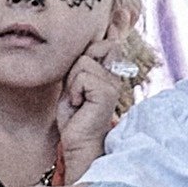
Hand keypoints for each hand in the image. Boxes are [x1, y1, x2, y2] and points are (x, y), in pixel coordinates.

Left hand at [58, 35, 130, 178]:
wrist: (79, 144)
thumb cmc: (75, 118)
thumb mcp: (74, 86)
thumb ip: (80, 66)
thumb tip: (86, 46)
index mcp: (109, 73)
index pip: (107, 42)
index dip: (99, 42)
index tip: (96, 54)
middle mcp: (115, 76)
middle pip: (93, 47)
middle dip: (76, 67)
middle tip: (76, 90)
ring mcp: (113, 84)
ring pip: (83, 62)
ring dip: (72, 83)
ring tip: (77, 100)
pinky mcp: (107, 92)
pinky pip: (82, 77)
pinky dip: (74, 91)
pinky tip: (79, 105)